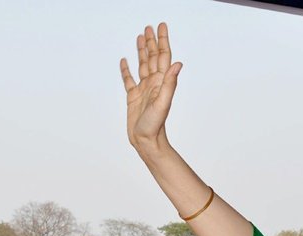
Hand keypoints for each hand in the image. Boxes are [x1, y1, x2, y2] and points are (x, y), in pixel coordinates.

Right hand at [121, 23, 181, 150]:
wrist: (146, 141)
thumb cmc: (155, 126)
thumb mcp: (163, 103)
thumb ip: (170, 83)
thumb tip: (178, 64)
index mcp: (161, 82)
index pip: (163, 56)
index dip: (162, 41)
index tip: (161, 26)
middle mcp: (153, 83)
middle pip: (153, 57)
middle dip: (152, 42)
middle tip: (150, 27)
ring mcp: (143, 90)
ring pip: (142, 65)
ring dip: (141, 51)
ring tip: (140, 38)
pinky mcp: (133, 97)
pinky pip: (129, 79)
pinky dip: (126, 69)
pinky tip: (125, 61)